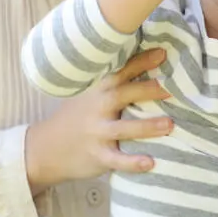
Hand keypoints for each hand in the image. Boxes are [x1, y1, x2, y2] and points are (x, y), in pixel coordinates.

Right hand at [25, 48, 172, 195]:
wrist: (46, 148)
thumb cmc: (76, 118)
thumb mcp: (88, 96)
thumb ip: (112, 85)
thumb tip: (147, 68)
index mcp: (97, 90)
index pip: (120, 72)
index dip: (141, 62)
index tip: (162, 53)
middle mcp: (96, 108)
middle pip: (122, 95)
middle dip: (147, 90)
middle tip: (171, 88)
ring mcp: (96, 133)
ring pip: (122, 129)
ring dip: (146, 127)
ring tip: (170, 125)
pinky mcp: (97, 156)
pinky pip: (116, 160)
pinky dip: (132, 162)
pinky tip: (150, 163)